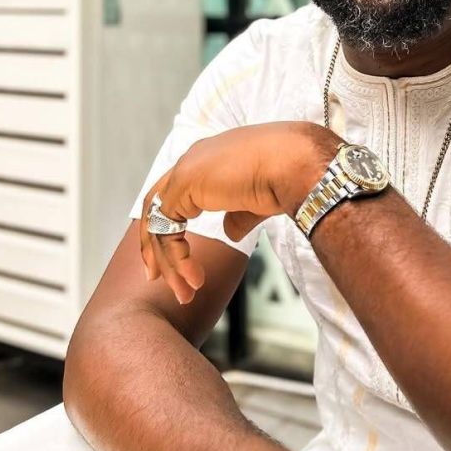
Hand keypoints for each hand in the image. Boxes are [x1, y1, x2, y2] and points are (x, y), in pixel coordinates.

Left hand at [139, 121, 339, 303]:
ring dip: (168, 261)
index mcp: (211, 157)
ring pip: (158, 222)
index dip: (171, 226)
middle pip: (157, 205)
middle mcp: (193, 159)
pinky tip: (194, 278)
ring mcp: (186, 169)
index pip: (177, 193)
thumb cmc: (289, 176)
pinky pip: (167, 230)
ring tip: (184, 292)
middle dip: (153, 244)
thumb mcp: (258, 201)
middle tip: (155, 277)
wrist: (297, 164)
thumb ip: (238, 215)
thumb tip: (228, 232)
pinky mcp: (183, 185)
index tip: (174, 258)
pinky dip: (176, 258)